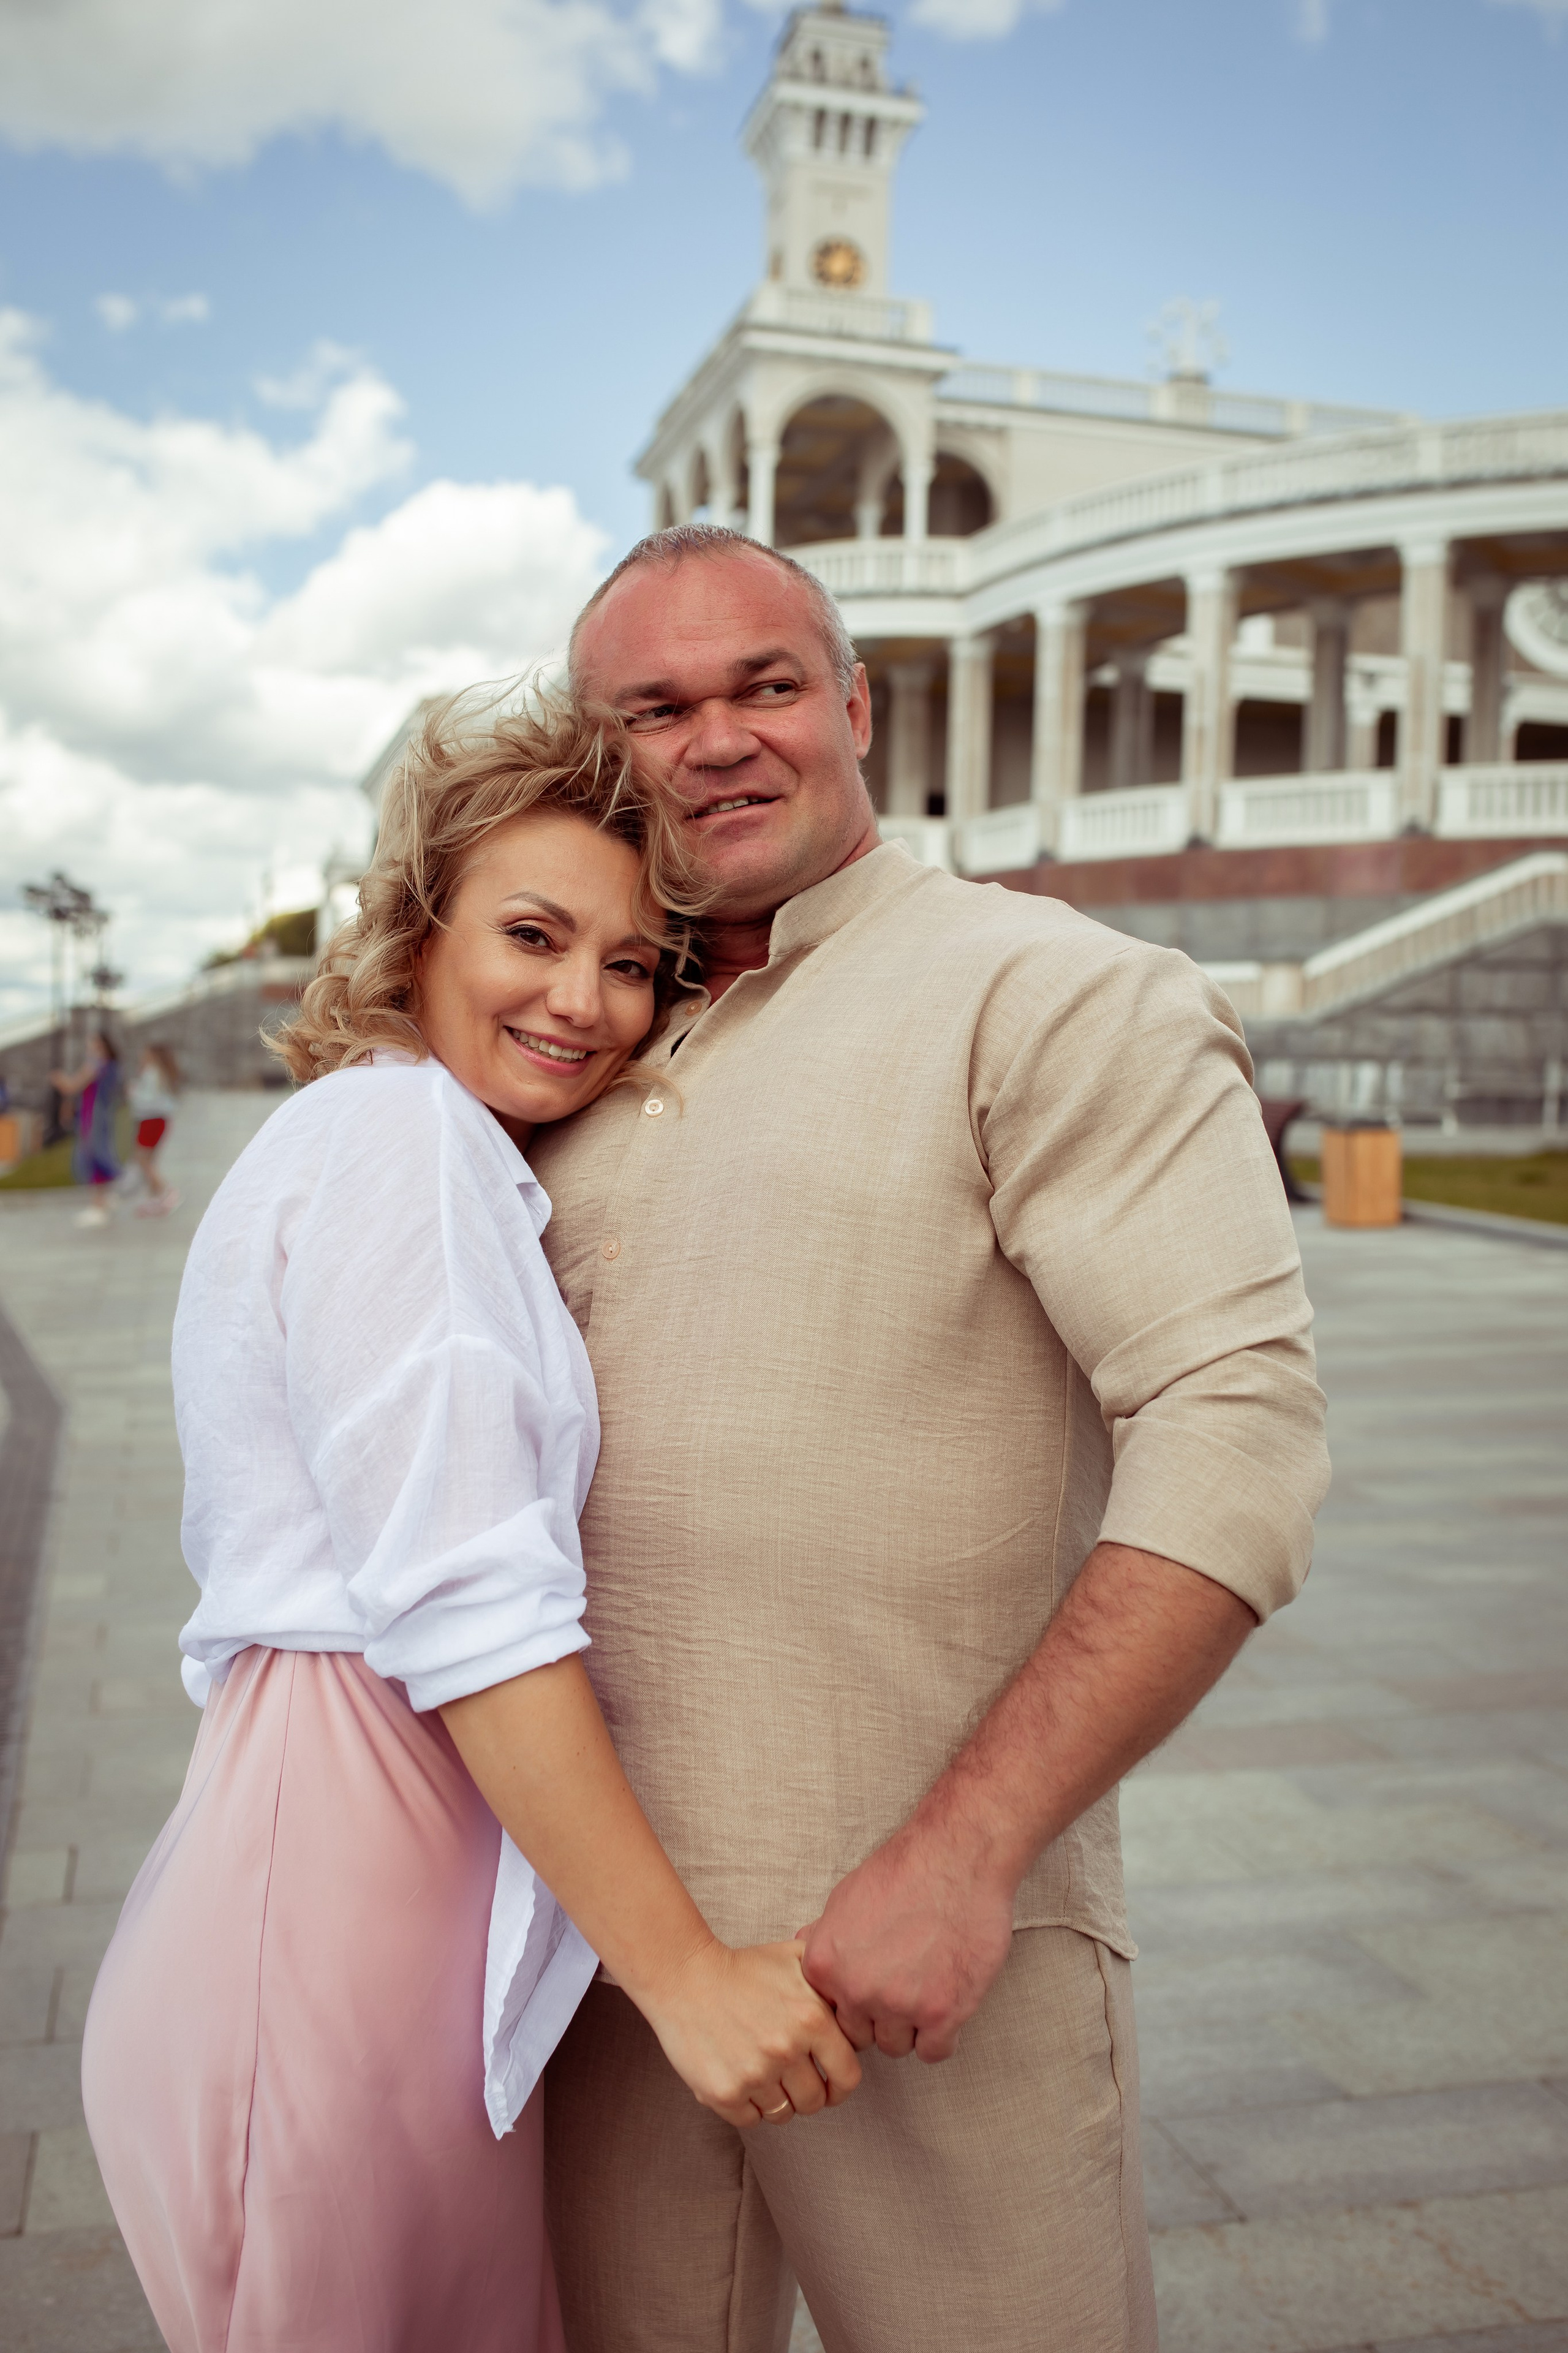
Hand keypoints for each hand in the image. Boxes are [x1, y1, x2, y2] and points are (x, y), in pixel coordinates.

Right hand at [639, 1938, 862, 2127]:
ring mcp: (755, 2075)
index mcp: (813, 2019)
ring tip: (763, 2072)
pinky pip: (752, 2120)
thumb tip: (862, 2000)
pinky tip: (740, 2077)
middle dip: (808, 2093)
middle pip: (815, 2101)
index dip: (841, 2084)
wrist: (684, 1976)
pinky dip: (749, 2107)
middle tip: (791, 2076)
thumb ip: (833, 1979)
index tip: (830, 2082)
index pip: (848, 2078)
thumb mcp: (796, 1958)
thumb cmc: (744, 1967)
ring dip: (778, 2099)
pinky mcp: (724, 2093)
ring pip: (784, 2114)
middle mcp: (787, 2050)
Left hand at [799, 1823, 1014, 2064]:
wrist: (957, 1857)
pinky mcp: (943, 2013)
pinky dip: (941, 2033)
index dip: (853, 2001)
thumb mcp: (845, 1897)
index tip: (872, 1984)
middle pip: (862, 2035)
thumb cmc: (904, 1871)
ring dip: (912, 2025)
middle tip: (904, 1984)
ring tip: (928, 1985)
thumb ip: (824, 1935)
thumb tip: (803, 1951)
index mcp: (826, 1964)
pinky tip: (947, 2003)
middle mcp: (856, 1990)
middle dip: (881, 2017)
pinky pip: (934, 2051)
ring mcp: (899, 2005)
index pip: (829, 2015)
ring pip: (897, 2045)